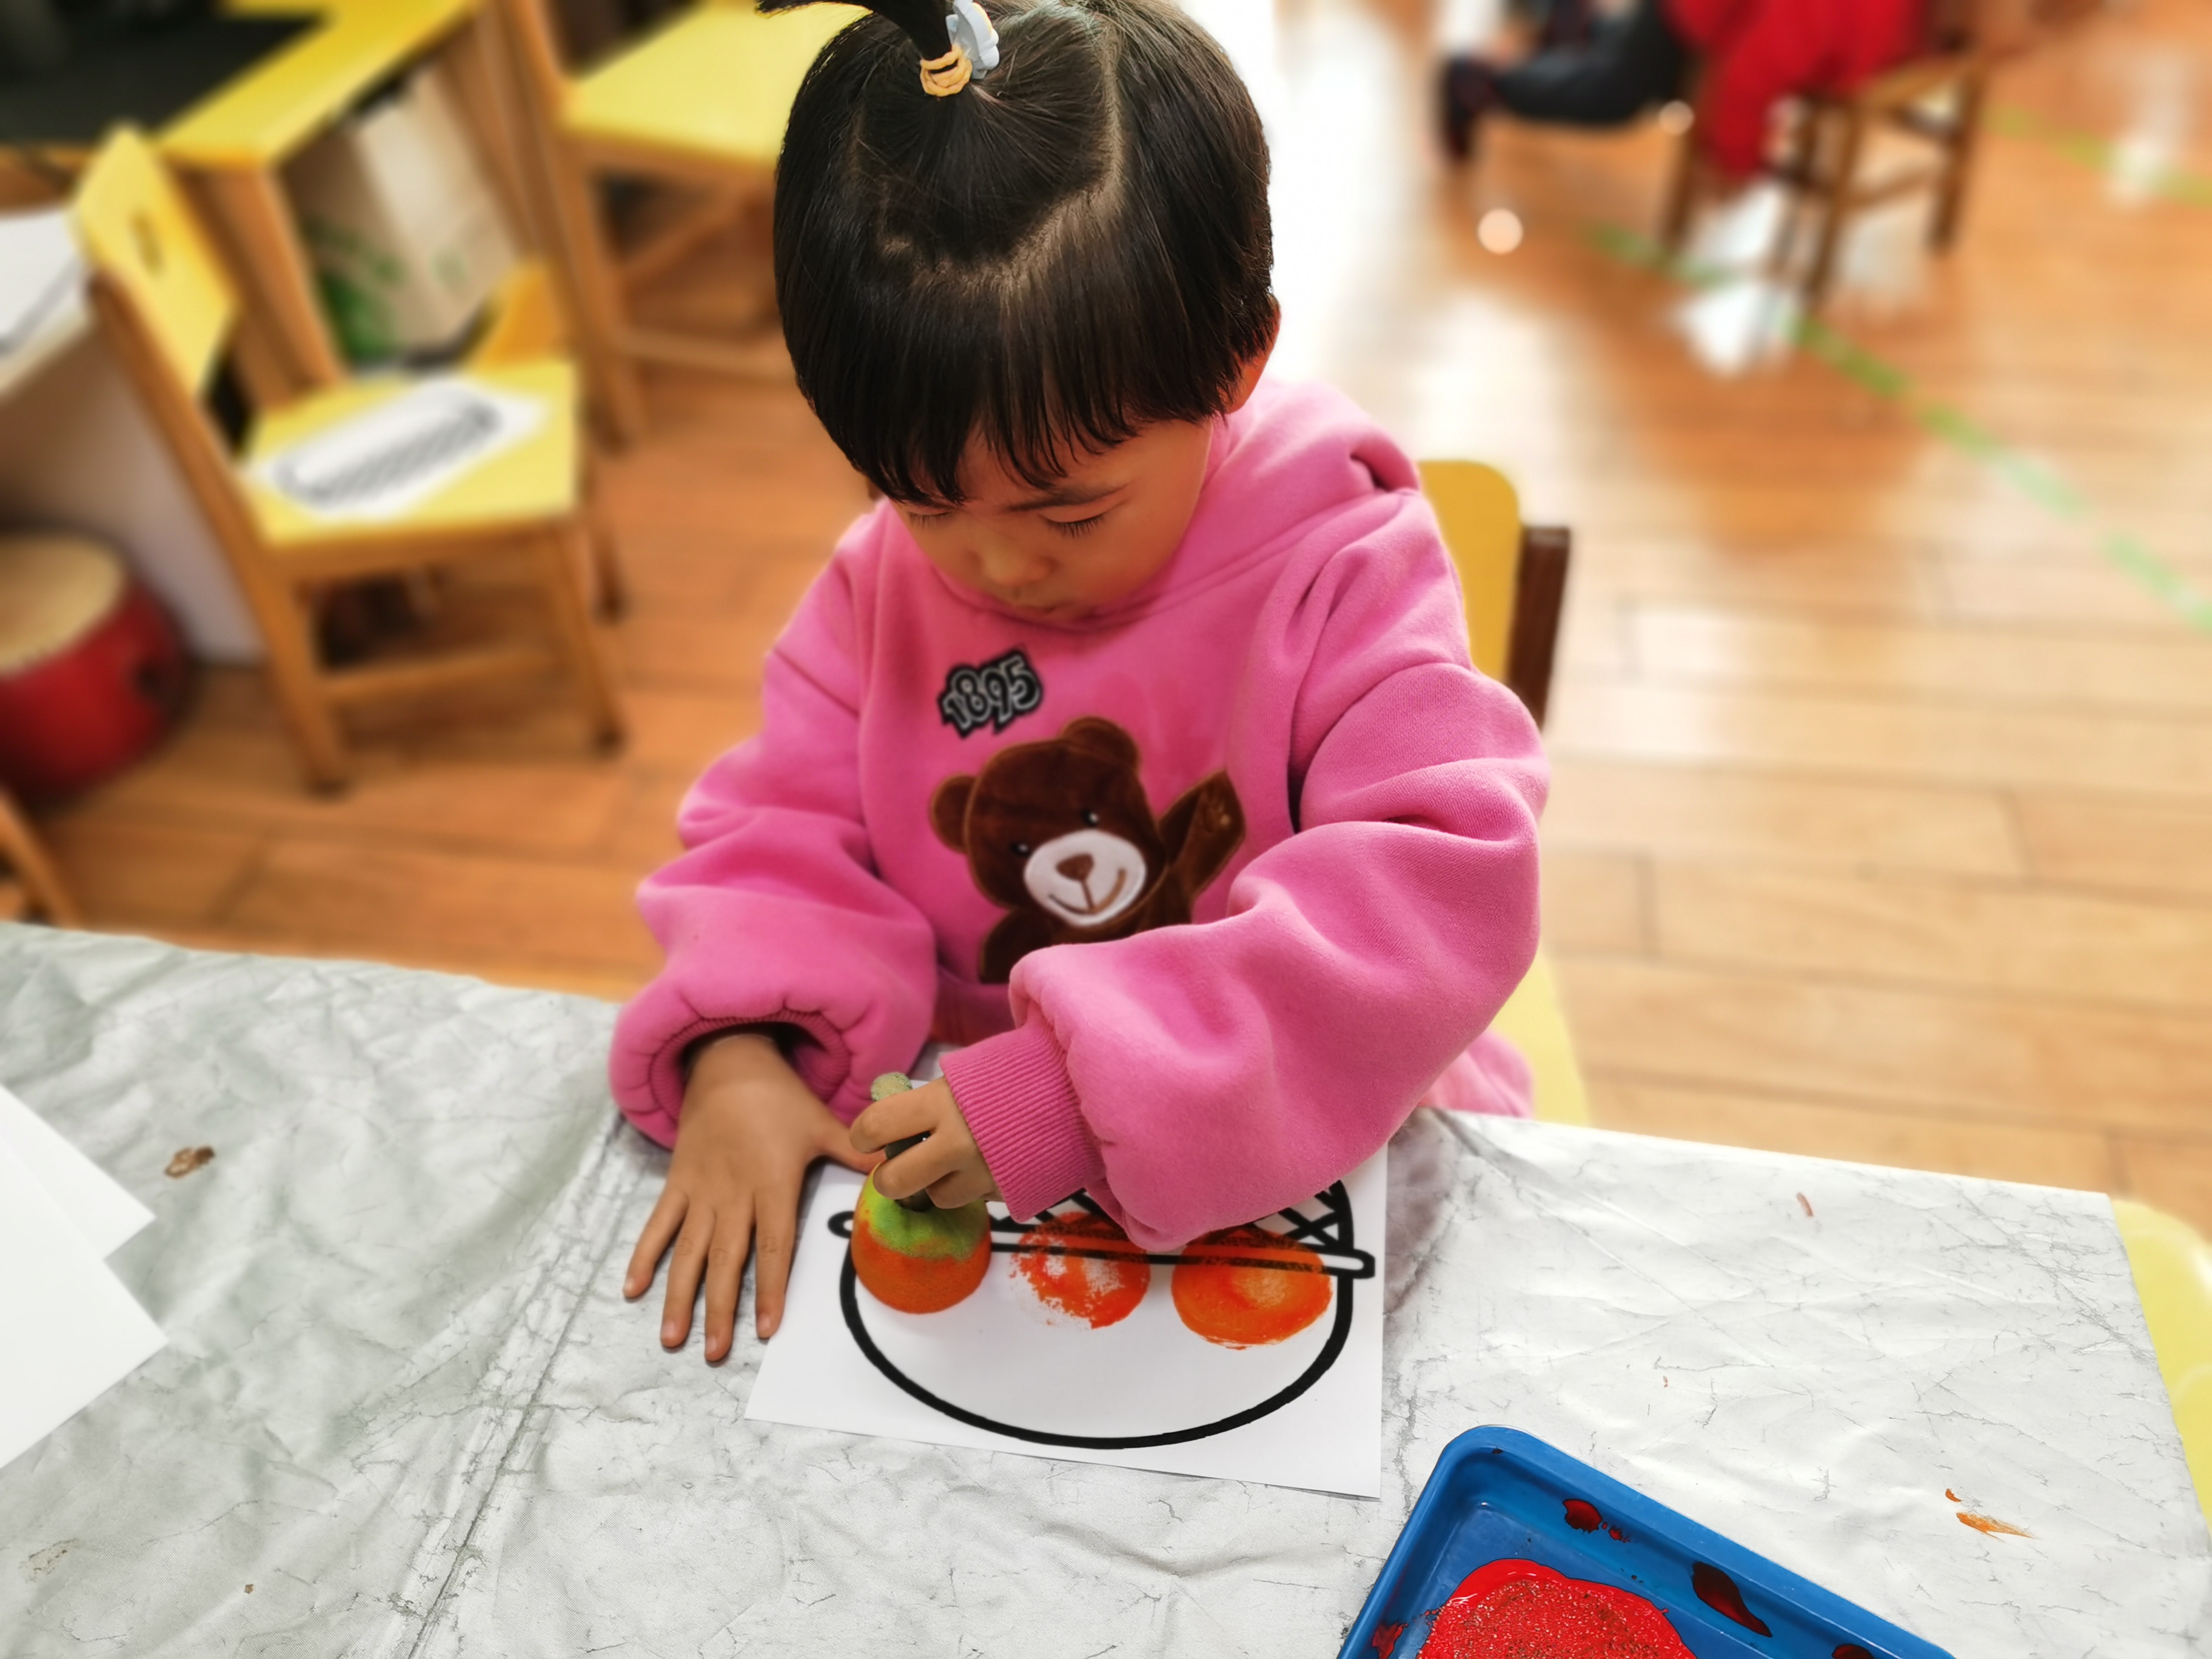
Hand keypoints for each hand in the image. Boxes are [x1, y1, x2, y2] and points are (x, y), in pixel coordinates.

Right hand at [623, 1031, 870, 1358]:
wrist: (728, 1061)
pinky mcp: (677, 1182)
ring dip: (679, 1296)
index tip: (768, 1329)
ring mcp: (700, 1190)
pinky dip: (643, 1256)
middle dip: (720, 1309)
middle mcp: (733, 1193)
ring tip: (673, 1339)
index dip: (772, 1288)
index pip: (774, 1245)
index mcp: (772, 1183)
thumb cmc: (781, 1098)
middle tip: (715, 1353)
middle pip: (727, 1260)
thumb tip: (897, 1176)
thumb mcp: (824, 1124)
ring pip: (688, 1252)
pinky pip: (657, 1224)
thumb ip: (856, 1157)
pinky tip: (630, 1290)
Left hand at [848, 1078, 997, 1207]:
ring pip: (937, 1197)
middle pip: (896, 1180)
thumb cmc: (1008, 1074)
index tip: (867, 1137)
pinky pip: (974, 1198)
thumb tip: (897, 1120)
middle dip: (888, 1176)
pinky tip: (985, 1165)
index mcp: (941, 1104)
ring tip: (953, 1162)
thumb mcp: (961, 1075)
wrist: (1075, 1094)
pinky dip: (972, 1186)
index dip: (863, 1134)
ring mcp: (983, 1173)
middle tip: (896, 1166)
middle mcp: (957, 1144)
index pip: (876, 1126)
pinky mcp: (1005, 1192)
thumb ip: (926, 1101)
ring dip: (937, 1183)